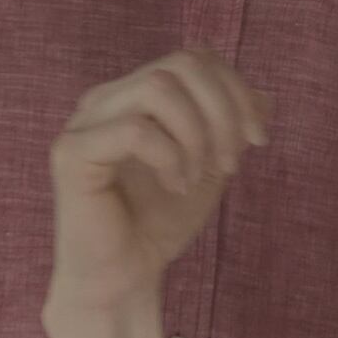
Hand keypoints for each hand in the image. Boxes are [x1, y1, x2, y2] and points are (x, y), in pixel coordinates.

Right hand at [46, 51, 266, 314]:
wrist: (123, 278)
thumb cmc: (158, 224)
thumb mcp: (209, 168)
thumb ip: (229, 129)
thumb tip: (265, 96)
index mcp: (133, 95)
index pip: (194, 58)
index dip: (236, 90)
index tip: (258, 139)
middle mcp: (105, 99)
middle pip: (182, 63)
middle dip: (222, 111)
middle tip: (229, 164)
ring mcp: (85, 122)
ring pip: (159, 86)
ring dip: (195, 134)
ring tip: (197, 177)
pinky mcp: (72, 153)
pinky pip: (134, 129)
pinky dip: (169, 157)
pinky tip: (174, 187)